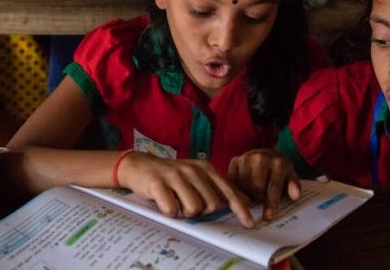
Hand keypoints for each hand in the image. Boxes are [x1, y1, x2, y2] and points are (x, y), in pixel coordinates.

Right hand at [117, 152, 254, 227]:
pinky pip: (172, 210)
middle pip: (211, 205)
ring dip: (184, 212)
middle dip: (201, 210)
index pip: (228, 191)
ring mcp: (175, 175)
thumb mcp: (198, 177)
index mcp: (205, 168)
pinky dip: (169, 211)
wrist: (139, 165)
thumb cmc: (172, 176)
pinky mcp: (158, 183)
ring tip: (175, 201)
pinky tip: (163, 201)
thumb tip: (245, 200)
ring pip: (193, 208)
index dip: (240, 208)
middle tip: (187, 202)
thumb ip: (218, 188)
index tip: (249, 223)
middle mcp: (193, 170)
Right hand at [228, 149, 299, 221]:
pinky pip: (233, 182)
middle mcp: (261, 158)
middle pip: (256, 188)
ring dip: (248, 194)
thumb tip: (294, 196)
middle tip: (261, 200)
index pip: (274, 186)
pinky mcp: (235, 161)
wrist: (265, 154)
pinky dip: (238, 189)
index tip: (268, 217)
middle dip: (259, 199)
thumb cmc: (279, 170)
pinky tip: (244, 189)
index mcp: (278, 163)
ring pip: (243, 186)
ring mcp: (246, 158)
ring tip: (254, 193)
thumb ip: (293, 186)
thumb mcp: (290, 176)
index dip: (271, 203)